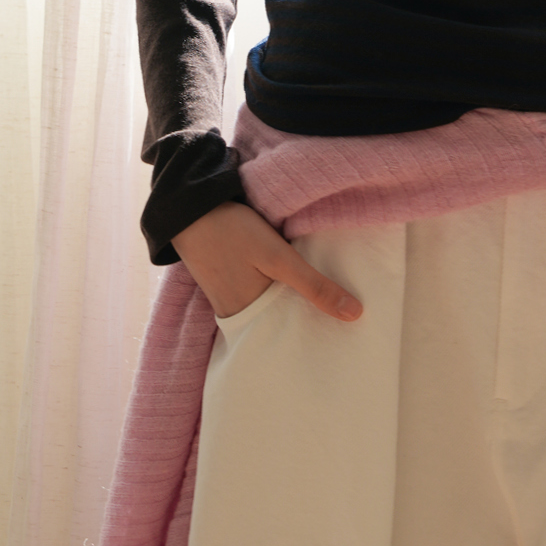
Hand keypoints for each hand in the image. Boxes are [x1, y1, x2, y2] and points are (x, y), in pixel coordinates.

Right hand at [173, 202, 362, 324]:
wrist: (190, 207)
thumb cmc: (233, 232)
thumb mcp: (279, 257)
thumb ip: (314, 286)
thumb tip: (355, 314)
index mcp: (249, 316)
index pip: (289, 338)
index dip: (315, 336)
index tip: (344, 337)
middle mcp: (236, 314)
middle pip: (278, 324)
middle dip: (304, 321)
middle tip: (341, 322)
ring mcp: (228, 299)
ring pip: (269, 308)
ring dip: (290, 304)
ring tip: (324, 304)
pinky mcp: (226, 282)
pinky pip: (256, 295)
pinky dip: (275, 291)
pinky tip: (293, 284)